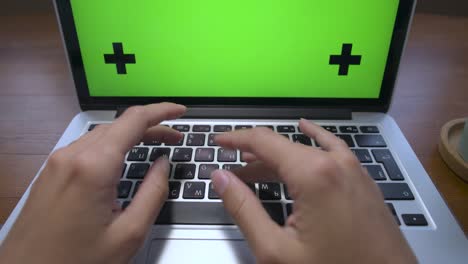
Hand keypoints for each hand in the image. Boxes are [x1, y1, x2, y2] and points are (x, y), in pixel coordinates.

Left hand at [0, 103, 185, 263]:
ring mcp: (57, 163)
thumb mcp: (128, 233)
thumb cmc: (75, 261)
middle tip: (174, 138)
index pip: (134, 120)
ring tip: (153, 146)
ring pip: (102, 134)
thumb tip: (163, 164)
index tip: (180, 111)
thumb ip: (153, 192)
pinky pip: (87, 147)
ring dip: (130, 135)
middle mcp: (71, 156)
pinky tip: (123, 159)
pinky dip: (111, 146)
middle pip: (119, 125)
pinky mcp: (50, 172)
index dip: (162, 111)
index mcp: (93, 167)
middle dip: (151, 126)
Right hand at [212, 119, 416, 262]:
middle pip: (284, 146)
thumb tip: (220, 178)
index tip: (219, 141)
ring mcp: (354, 170)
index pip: (264, 141)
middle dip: (253, 155)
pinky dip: (313, 141)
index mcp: (313, 174)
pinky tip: (307, 131)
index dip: (236, 139)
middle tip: (231, 168)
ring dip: (278, 156)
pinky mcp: (363, 181)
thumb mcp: (276, 249)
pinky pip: (333, 150)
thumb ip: (244, 208)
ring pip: (306, 150)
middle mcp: (336, 163)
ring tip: (255, 168)